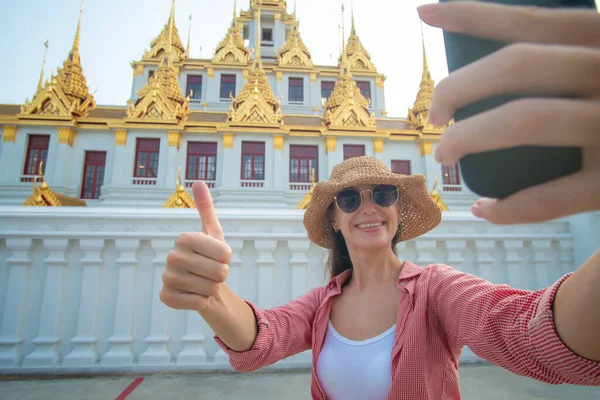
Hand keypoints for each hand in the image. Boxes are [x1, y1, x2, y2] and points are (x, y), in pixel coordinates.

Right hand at [160, 181, 231, 311]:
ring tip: (205, 284)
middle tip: (213, 273)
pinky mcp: (166, 297)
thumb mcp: (213, 232)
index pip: (224, 253)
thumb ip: (206, 208)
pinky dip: (202, 302)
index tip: (220, 257)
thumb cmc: (211, 258)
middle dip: (222, 276)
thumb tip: (197, 181)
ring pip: (209, 288)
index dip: (228, 258)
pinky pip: (196, 303)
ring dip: (213, 289)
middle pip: (218, 272)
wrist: (204, 286)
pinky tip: (196, 296)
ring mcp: (167, 277)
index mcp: (185, 238)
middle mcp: (172, 255)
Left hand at [419, 1, 599, 223]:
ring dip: (468, 137)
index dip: (469, 13)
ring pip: (524, 119)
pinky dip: (508, 207)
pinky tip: (484, 208)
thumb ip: (574, 54)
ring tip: (443, 152)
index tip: (425, 13)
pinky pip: (550, 196)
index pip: (530, 18)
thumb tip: (504, 51)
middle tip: (435, 113)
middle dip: (458, 87)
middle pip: (516, 65)